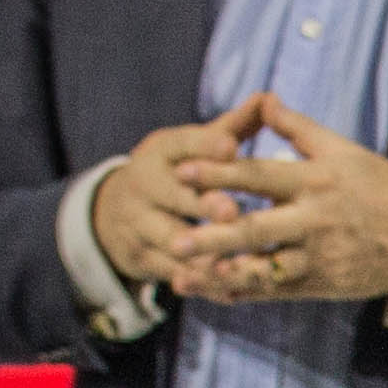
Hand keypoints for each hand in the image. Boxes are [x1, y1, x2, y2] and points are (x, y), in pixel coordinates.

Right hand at [81, 100, 266, 293]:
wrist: (117, 212)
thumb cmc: (176, 173)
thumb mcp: (193, 147)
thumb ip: (233, 127)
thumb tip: (270, 97)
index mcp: (160, 152)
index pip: (181, 145)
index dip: (206, 148)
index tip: (231, 147)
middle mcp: (143, 185)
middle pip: (175, 196)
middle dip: (202, 204)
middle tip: (231, 211)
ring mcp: (138, 223)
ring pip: (172, 240)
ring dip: (203, 252)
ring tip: (235, 259)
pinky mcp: (140, 257)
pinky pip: (172, 272)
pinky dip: (201, 282)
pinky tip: (230, 290)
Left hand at [172, 95, 387, 302]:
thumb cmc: (381, 186)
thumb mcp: (344, 149)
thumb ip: (298, 128)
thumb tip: (263, 99)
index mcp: (316, 180)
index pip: (260, 175)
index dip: (220, 173)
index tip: (183, 170)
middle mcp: (314, 219)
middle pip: (256, 229)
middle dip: (213, 235)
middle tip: (175, 241)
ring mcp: (318, 255)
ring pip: (263, 268)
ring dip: (223, 273)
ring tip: (184, 277)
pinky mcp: (323, 283)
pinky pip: (278, 291)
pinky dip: (246, 292)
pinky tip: (217, 293)